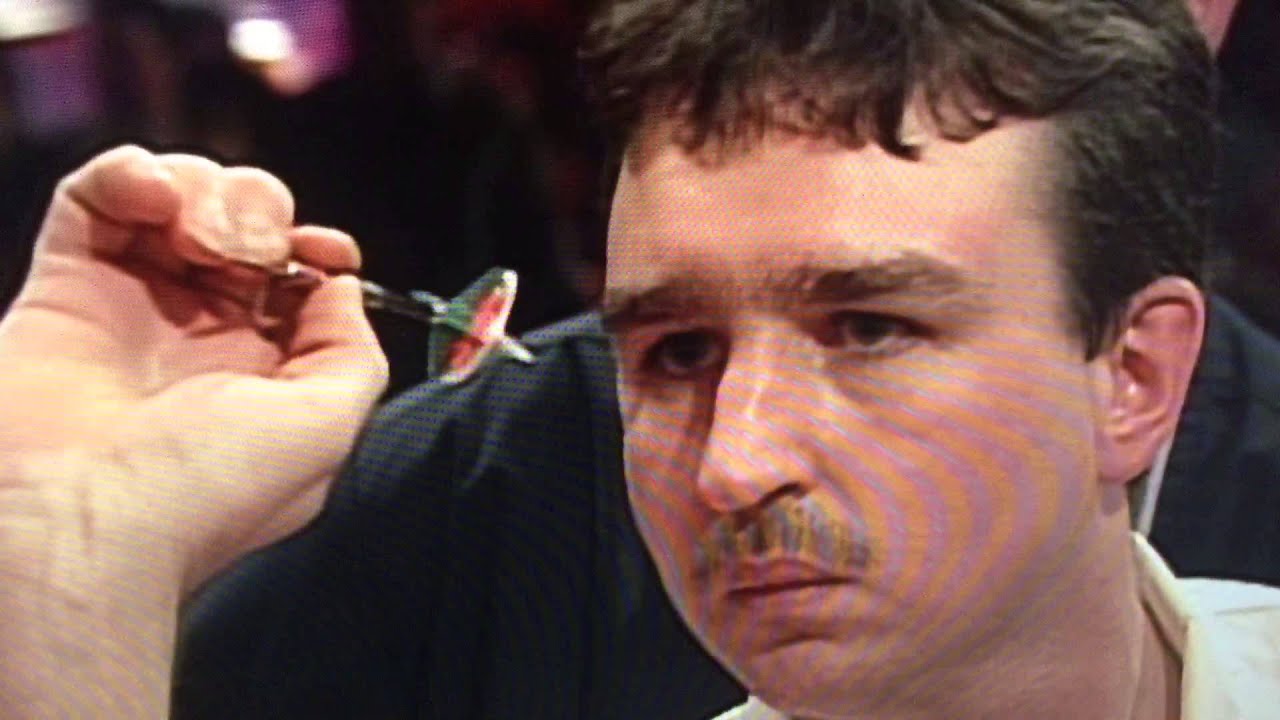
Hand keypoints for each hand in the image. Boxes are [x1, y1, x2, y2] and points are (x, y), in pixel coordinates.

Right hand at [0, 146, 387, 598]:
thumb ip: (353, 352)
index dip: (315, 249)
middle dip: (262, 213)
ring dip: (205, 191)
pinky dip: (131, 174)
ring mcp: (130, 306)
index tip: (323, 249)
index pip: (298, 280)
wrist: (80, 520)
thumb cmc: (206, 489)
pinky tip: (150, 199)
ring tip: (196, 239)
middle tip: (249, 252)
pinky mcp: (63, 284)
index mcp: (263, 373)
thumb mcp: (327, 428)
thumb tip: (344, 286)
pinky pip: (97, 196)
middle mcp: (199, 337)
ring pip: (179, 200)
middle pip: (245, 227)